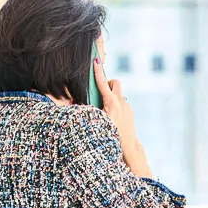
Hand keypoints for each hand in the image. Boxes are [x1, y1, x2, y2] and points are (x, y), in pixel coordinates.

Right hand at [93, 57, 153, 178]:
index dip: (97, 71)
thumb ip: (88, 110)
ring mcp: (127, 106)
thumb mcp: (96, 121)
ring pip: (118, 93)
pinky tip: (111, 117)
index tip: (95, 61)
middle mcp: (120, 102)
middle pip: (114, 83)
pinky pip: (121, 102)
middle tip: (100, 92)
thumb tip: (77, 102)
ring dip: (111, 96)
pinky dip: (115, 105)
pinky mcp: (130, 111)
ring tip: (104, 109)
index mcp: (111, 103)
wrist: (128, 146)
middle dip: (107, 84)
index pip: (102, 83)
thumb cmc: (110, 135)